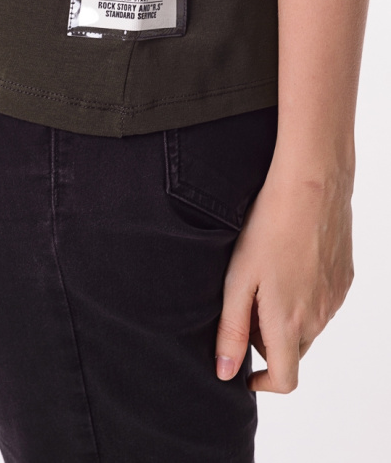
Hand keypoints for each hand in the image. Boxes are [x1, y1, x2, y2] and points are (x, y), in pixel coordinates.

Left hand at [214, 151, 354, 392]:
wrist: (310, 188)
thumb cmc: (268, 229)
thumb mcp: (237, 279)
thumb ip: (231, 329)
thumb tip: (225, 372)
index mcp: (289, 322)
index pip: (285, 379)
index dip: (264, 383)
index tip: (246, 372)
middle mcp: (319, 318)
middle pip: (294, 350)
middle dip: (269, 340)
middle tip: (248, 302)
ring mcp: (335, 299)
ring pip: (309, 326)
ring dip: (288, 317)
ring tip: (267, 275)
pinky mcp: (344, 279)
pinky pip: (323, 303)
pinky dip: (305, 297)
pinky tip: (290, 262)